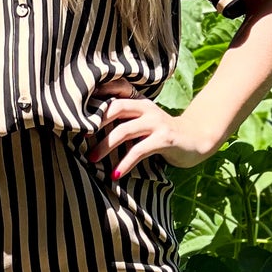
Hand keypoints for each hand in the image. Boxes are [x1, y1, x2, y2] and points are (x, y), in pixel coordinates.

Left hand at [86, 77, 222, 175]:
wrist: (196, 140)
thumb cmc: (162, 136)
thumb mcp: (142, 126)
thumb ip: (123, 124)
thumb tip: (90, 135)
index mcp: (138, 103)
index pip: (112, 97)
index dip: (93, 106)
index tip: (75, 121)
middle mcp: (146, 108)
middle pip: (114, 109)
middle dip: (95, 125)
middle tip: (79, 140)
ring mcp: (156, 122)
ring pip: (124, 130)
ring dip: (105, 147)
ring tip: (91, 160)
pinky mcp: (165, 138)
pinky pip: (139, 150)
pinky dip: (125, 163)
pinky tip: (116, 174)